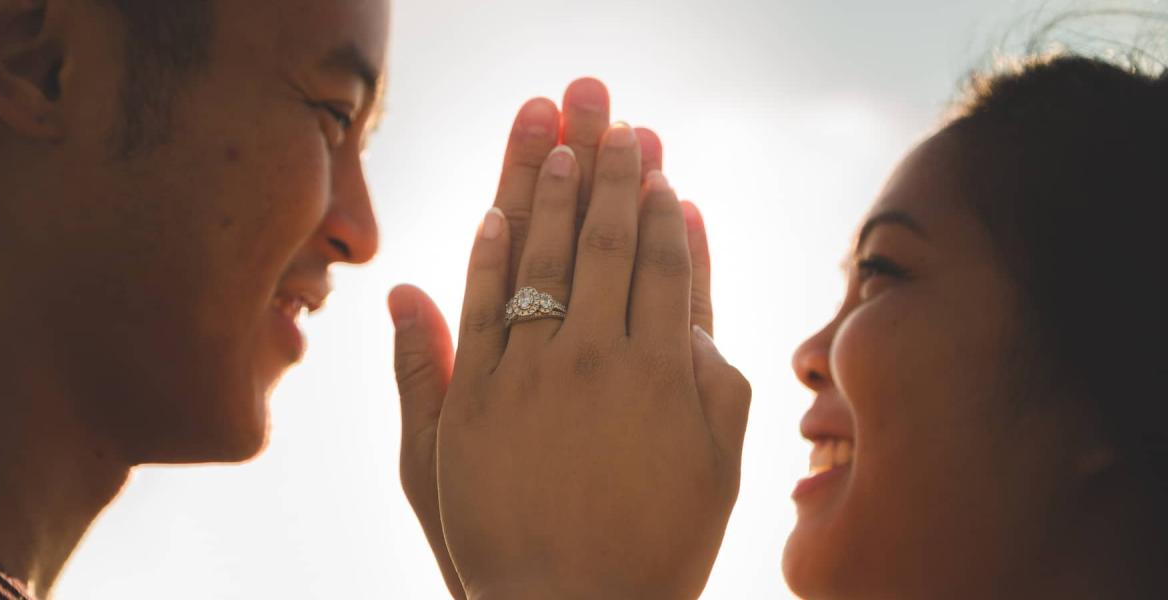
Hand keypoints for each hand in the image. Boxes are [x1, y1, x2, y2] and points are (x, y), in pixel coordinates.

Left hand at [419, 121, 748, 596]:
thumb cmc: (661, 540)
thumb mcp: (720, 459)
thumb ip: (715, 364)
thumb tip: (697, 271)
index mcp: (667, 370)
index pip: (662, 260)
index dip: (657, 199)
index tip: (653, 153)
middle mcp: (598, 359)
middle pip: (604, 241)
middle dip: (606, 166)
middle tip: (604, 108)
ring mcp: (531, 377)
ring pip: (542, 260)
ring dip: (549, 189)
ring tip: (556, 134)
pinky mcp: (474, 403)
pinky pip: (480, 312)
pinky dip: (486, 257)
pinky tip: (495, 212)